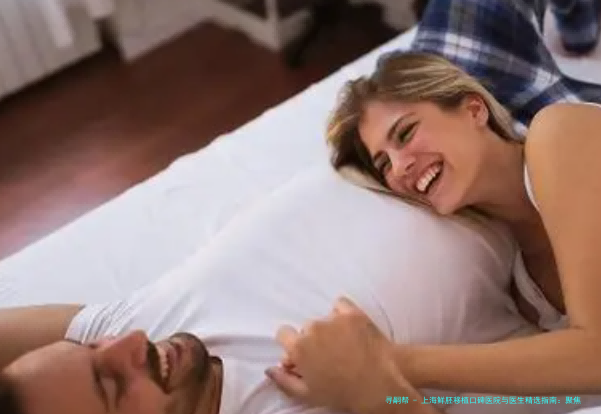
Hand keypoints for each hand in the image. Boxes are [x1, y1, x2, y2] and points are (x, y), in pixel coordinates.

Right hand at [266, 297, 414, 413]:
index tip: (303, 351)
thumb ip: (284, 379)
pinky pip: (341, 305)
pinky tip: (350, 327)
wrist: (379, 385)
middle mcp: (313, 329)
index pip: (283, 333)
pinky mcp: (353, 313)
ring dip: (329, 327)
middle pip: (306, 328)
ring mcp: (334, 319)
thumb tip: (270, 369)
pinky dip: (343, 313)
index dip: (292, 343)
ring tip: (344, 344)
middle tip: (328, 354)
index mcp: (299, 347)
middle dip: (314, 338)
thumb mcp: (307, 393)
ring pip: (324, 318)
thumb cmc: (342, 393)